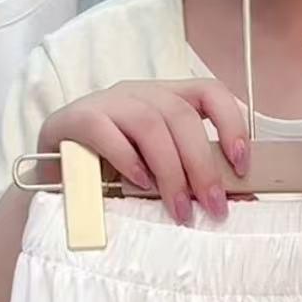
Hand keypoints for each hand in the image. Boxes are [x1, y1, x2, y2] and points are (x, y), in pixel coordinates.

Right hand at [38, 80, 249, 223]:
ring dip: (171, 171)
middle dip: (202, 165)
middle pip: (182, 116)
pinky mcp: (75, 118)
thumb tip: (245, 199)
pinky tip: (140, 184)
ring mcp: (107, 102)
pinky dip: (128, 160)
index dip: (232, 124)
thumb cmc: (118, 177)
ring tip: (179, 209)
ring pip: (150, 125)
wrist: (57, 179)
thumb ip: (197, 180)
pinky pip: (106, 131)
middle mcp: (141, 93)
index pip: (211, 92)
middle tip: (213, 207)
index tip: (242, 164)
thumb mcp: (164, 176)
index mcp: (169, 100)